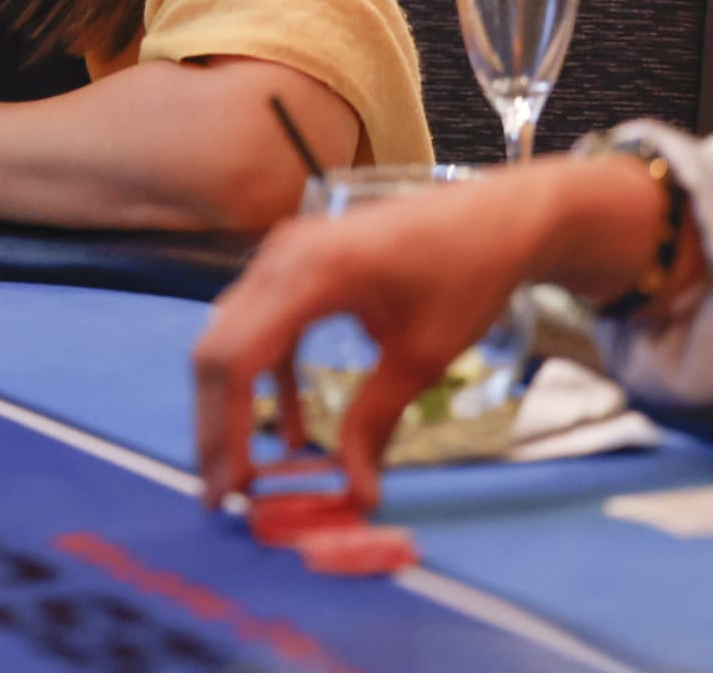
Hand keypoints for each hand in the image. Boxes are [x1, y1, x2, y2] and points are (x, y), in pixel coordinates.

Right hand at [191, 166, 579, 507]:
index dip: (225, 428)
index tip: (229, 491)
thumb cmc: (465, 276)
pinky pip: (261, 325)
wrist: (497, 217)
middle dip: (214, 423)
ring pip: (230, 337)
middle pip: (217, 349)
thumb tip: (357, 494)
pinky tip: (291, 426)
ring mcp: (284, 255)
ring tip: (244, 467)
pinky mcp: (297, 264)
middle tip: (222, 492)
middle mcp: (280, 258)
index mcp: (308, 274)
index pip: (236, 359)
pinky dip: (266, 377)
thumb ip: (377, 421)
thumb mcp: (422, 357)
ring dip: (233, 402)